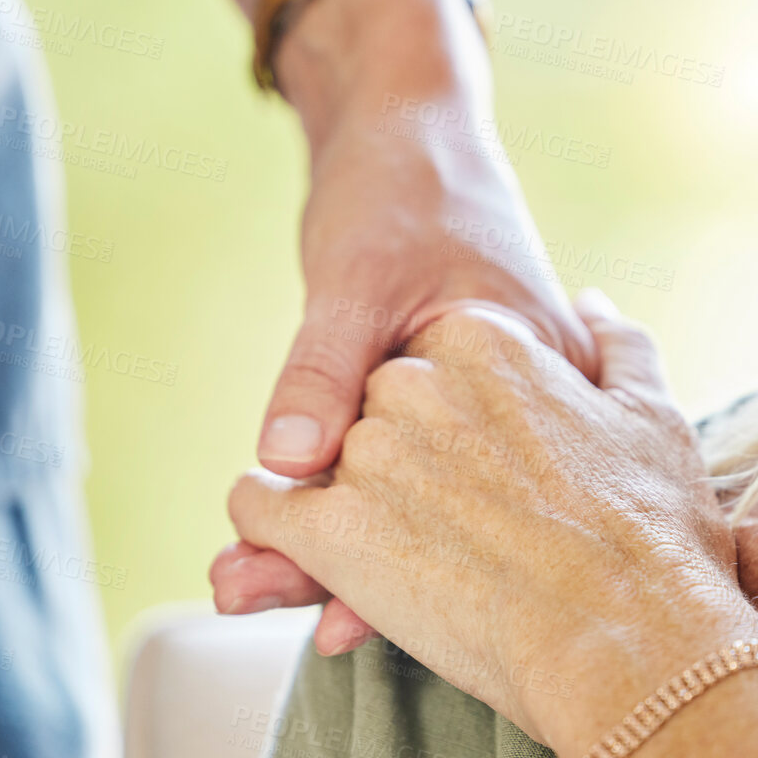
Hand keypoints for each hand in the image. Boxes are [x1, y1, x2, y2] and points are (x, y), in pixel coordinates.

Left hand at [219, 0, 598, 654]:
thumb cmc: (405, 192)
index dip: (399, 565)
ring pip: (396, 500)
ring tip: (235, 586)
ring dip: (318, 548)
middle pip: (424, 511)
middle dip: (338, 572)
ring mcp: (459, 407)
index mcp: (522, 364)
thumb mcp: (361, 273)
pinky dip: (317, 505)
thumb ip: (326, 362)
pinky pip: (371, 471)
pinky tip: (257, 545)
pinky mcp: (408, 403)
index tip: (329, 625)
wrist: (406, 132)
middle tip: (250, 604)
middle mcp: (502, 400)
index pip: (466, 491)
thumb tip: (284, 459)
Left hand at [227, 293, 757, 757]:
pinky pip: (260, 507)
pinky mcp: (329, 529)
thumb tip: (594, 302)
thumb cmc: (655, 533)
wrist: (634, 638)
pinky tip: (289, 552)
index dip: (447, 426)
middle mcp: (413, 383)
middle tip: (431, 529)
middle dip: (387, 465)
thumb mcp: (652, 416)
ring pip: (312, 463)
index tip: (479, 477)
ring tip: (368, 556)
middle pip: (371, 415)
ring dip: (326, 502)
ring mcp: (367, 452)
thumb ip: (618, 347)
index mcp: (484, 338)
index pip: (431, 368)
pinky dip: (266, 530)